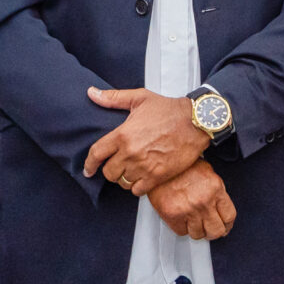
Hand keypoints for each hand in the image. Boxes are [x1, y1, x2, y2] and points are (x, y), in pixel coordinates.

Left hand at [83, 86, 210, 195]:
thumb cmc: (168, 109)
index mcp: (123, 134)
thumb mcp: (139, 98)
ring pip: (122, 182)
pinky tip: (141, 178)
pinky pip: (137, 190)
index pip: (96, 154)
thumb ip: (113, 98)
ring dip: (123, 178)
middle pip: (108, 172)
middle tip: (117, 165)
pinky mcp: (158, 176)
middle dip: (110, 170)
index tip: (87, 170)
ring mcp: (144, 166)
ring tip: (130, 170)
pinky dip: (136, 187)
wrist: (195, 122)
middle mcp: (130, 153)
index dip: (89, 164)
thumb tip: (91, 93)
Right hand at [147, 161, 234, 239]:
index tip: (224, 225)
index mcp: (215, 188)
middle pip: (216, 231)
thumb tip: (221, 206)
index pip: (229, 216)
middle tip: (210, 228)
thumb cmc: (181, 165)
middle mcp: (203, 201)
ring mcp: (187, 209)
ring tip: (193, 222)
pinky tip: (182, 218)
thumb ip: (216, 190)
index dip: (227, 224)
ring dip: (197, 230)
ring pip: (198, 234)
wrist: (158, 162)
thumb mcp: (206, 171)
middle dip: (214, 231)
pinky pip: (181, 232)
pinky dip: (182, 227)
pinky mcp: (172, 215)